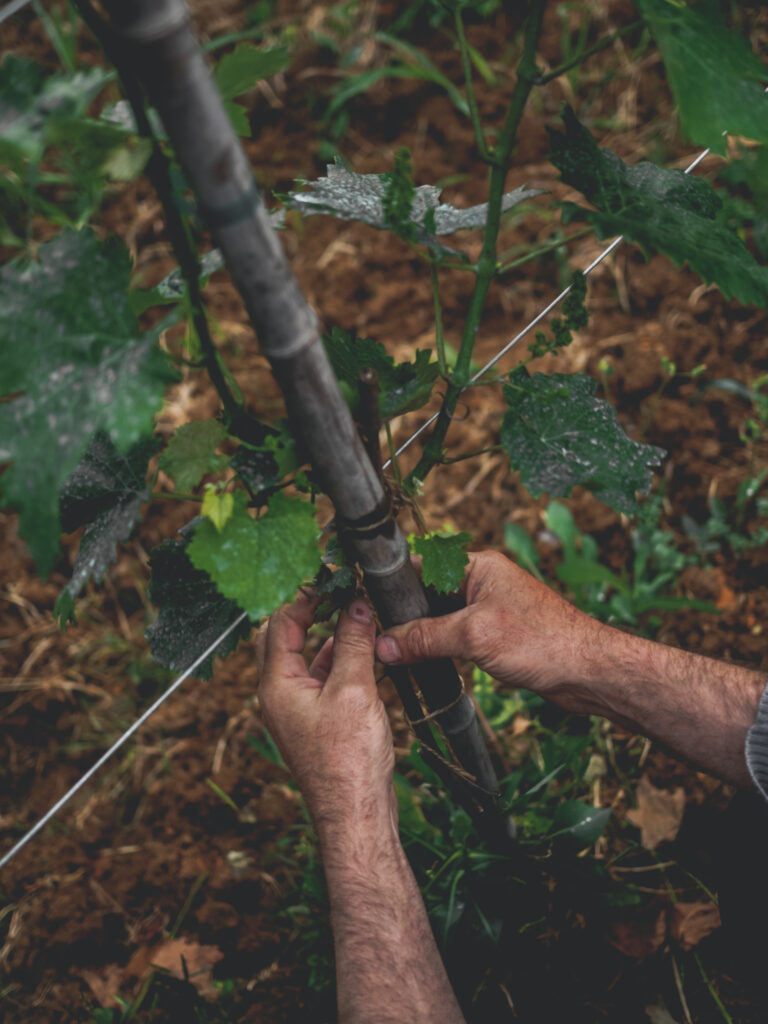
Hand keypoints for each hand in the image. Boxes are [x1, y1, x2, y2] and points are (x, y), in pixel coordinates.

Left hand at [257, 593, 395, 832]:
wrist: (356, 813)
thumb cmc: (348, 761)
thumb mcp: (353, 691)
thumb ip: (353, 643)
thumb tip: (357, 604)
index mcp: (276, 685)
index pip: (280, 623)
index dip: (305, 596)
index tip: (332, 580)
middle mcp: (279, 695)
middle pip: (283, 637)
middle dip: (308, 610)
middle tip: (337, 591)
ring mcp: (296, 709)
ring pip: (303, 658)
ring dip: (325, 634)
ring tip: (355, 614)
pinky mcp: (315, 721)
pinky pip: (319, 678)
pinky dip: (337, 658)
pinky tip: (361, 650)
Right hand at [374, 550, 603, 707]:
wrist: (587, 671)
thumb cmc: (541, 642)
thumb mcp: (473, 637)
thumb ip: (425, 638)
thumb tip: (383, 644)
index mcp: (480, 566)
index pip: (423, 566)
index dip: (395, 586)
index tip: (367, 606)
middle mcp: (485, 582)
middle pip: (430, 594)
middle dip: (407, 616)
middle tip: (378, 637)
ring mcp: (491, 608)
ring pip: (443, 618)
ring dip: (424, 635)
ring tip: (396, 653)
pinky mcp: (498, 634)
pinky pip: (458, 636)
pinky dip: (442, 648)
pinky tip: (427, 664)